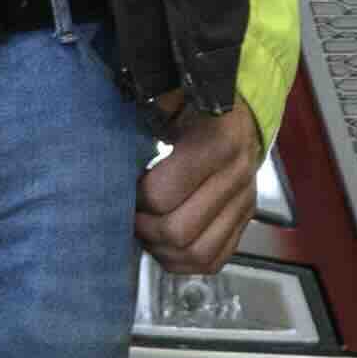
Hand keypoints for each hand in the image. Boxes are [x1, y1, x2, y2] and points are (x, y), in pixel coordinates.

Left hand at [135, 103, 263, 277]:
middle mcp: (236, 175)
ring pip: (198, 254)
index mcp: (218, 142)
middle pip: (179, 232)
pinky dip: (185, 261)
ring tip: (147, 232)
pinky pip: (214, 259)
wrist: (239, 113)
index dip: (135, 198)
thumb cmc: (196, 104)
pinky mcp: (245, 219)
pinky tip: (167, 245)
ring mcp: (245, 201)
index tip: (126, 187)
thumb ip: (146, 108)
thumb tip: (111, 127)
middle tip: (132, 214)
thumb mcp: (171, 96)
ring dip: (163, 250)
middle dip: (145, 229)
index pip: (162, 194)